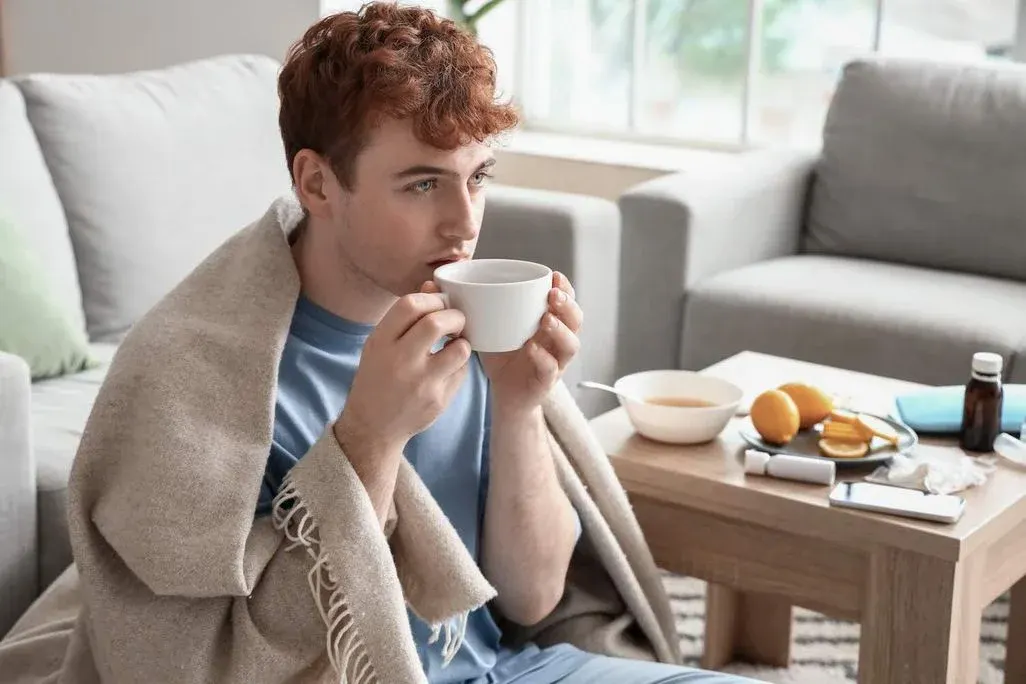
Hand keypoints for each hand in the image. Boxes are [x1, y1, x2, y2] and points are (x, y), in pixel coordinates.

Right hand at [334, 293, 470, 451]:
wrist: (373, 427)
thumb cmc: (378, 377)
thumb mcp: (380, 344)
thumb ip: (405, 316)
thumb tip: (433, 284)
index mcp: (381, 342)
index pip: (410, 305)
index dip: (431, 298)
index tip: (439, 303)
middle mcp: (400, 361)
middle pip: (436, 323)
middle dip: (454, 316)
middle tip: (456, 320)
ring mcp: (421, 383)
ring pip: (459, 349)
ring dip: (463, 342)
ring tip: (455, 344)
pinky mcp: (438, 400)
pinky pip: (462, 372)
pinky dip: (460, 365)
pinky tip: (449, 367)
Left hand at [421, 272, 582, 415]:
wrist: (503, 396)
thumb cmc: (499, 355)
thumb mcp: (487, 327)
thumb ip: (468, 306)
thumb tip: (431, 285)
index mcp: (547, 322)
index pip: (565, 300)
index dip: (565, 288)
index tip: (554, 276)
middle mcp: (556, 340)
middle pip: (575, 319)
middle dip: (567, 304)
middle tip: (552, 296)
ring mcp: (555, 362)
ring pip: (571, 345)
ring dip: (560, 330)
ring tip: (545, 320)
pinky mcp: (545, 383)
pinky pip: (551, 370)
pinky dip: (544, 360)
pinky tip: (532, 350)